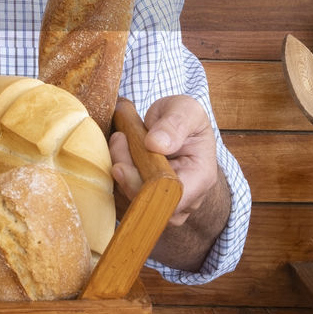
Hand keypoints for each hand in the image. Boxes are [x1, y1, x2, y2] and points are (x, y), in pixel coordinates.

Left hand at [108, 94, 230, 271]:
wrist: (175, 127)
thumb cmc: (184, 118)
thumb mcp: (186, 110)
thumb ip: (175, 124)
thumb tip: (156, 144)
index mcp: (199, 178)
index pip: (171, 198)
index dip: (143, 188)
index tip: (121, 166)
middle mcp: (183, 198)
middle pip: (148, 203)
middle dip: (124, 175)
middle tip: (118, 140)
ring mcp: (163, 201)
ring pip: (131, 202)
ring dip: (116, 172)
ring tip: (119, 139)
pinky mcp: (143, 200)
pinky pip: (122, 199)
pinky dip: (112, 178)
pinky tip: (116, 152)